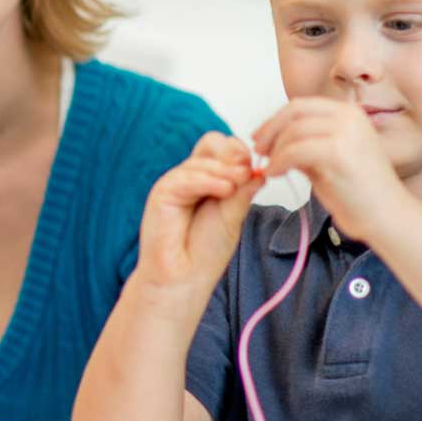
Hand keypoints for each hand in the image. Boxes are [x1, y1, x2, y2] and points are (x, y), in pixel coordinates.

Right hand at [135, 132, 260, 293]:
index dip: (240, 154)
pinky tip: (223, 191)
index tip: (254, 172)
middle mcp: (191, 177)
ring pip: (202, 159)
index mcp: (208, 180)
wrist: (185, 277)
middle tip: (246, 174)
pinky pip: (186, 177)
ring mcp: (175, 183)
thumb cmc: (206, 251)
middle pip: (212, 143)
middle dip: (233, 155)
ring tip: (234, 191)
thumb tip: (259, 168)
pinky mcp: (161, 193)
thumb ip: (243, 190)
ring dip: (224, 172)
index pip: (224, 148)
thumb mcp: (234, 214)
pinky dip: (208, 181)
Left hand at [252, 98, 412, 241]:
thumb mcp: (328, 159)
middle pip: (294, 111)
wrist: (388, 216)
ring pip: (292, 131)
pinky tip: (275, 174)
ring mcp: (346, 132)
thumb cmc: (359, 193)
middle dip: (270, 130)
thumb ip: (306, 144)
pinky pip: (294, 151)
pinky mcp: (338, 152)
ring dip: (274, 151)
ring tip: (269, 168)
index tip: (259, 137)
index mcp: (349, 114)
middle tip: (257, 151)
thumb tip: (274, 140)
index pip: (301, 105)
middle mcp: (349, 116)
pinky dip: (278, 162)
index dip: (275, 120)